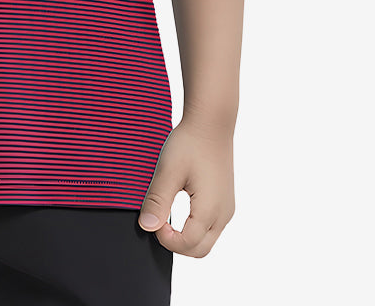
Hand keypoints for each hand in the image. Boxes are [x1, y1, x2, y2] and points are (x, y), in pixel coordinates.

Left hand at [137, 115, 235, 257]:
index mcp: (210, 209)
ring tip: (166, 214)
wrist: (211, 123)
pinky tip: (179, 209)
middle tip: (158, 221)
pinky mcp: (225, 202)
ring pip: (207, 241)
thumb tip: (147, 227)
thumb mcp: (168, 170)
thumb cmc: (189, 143)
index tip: (152, 219)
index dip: (165, 239)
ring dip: (185, 237)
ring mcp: (227, 209)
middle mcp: (223, 214)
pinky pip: (211, 228)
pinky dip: (194, 228)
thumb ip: (158, 201)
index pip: (187, 244)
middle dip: (176, 244)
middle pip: (199, 250)